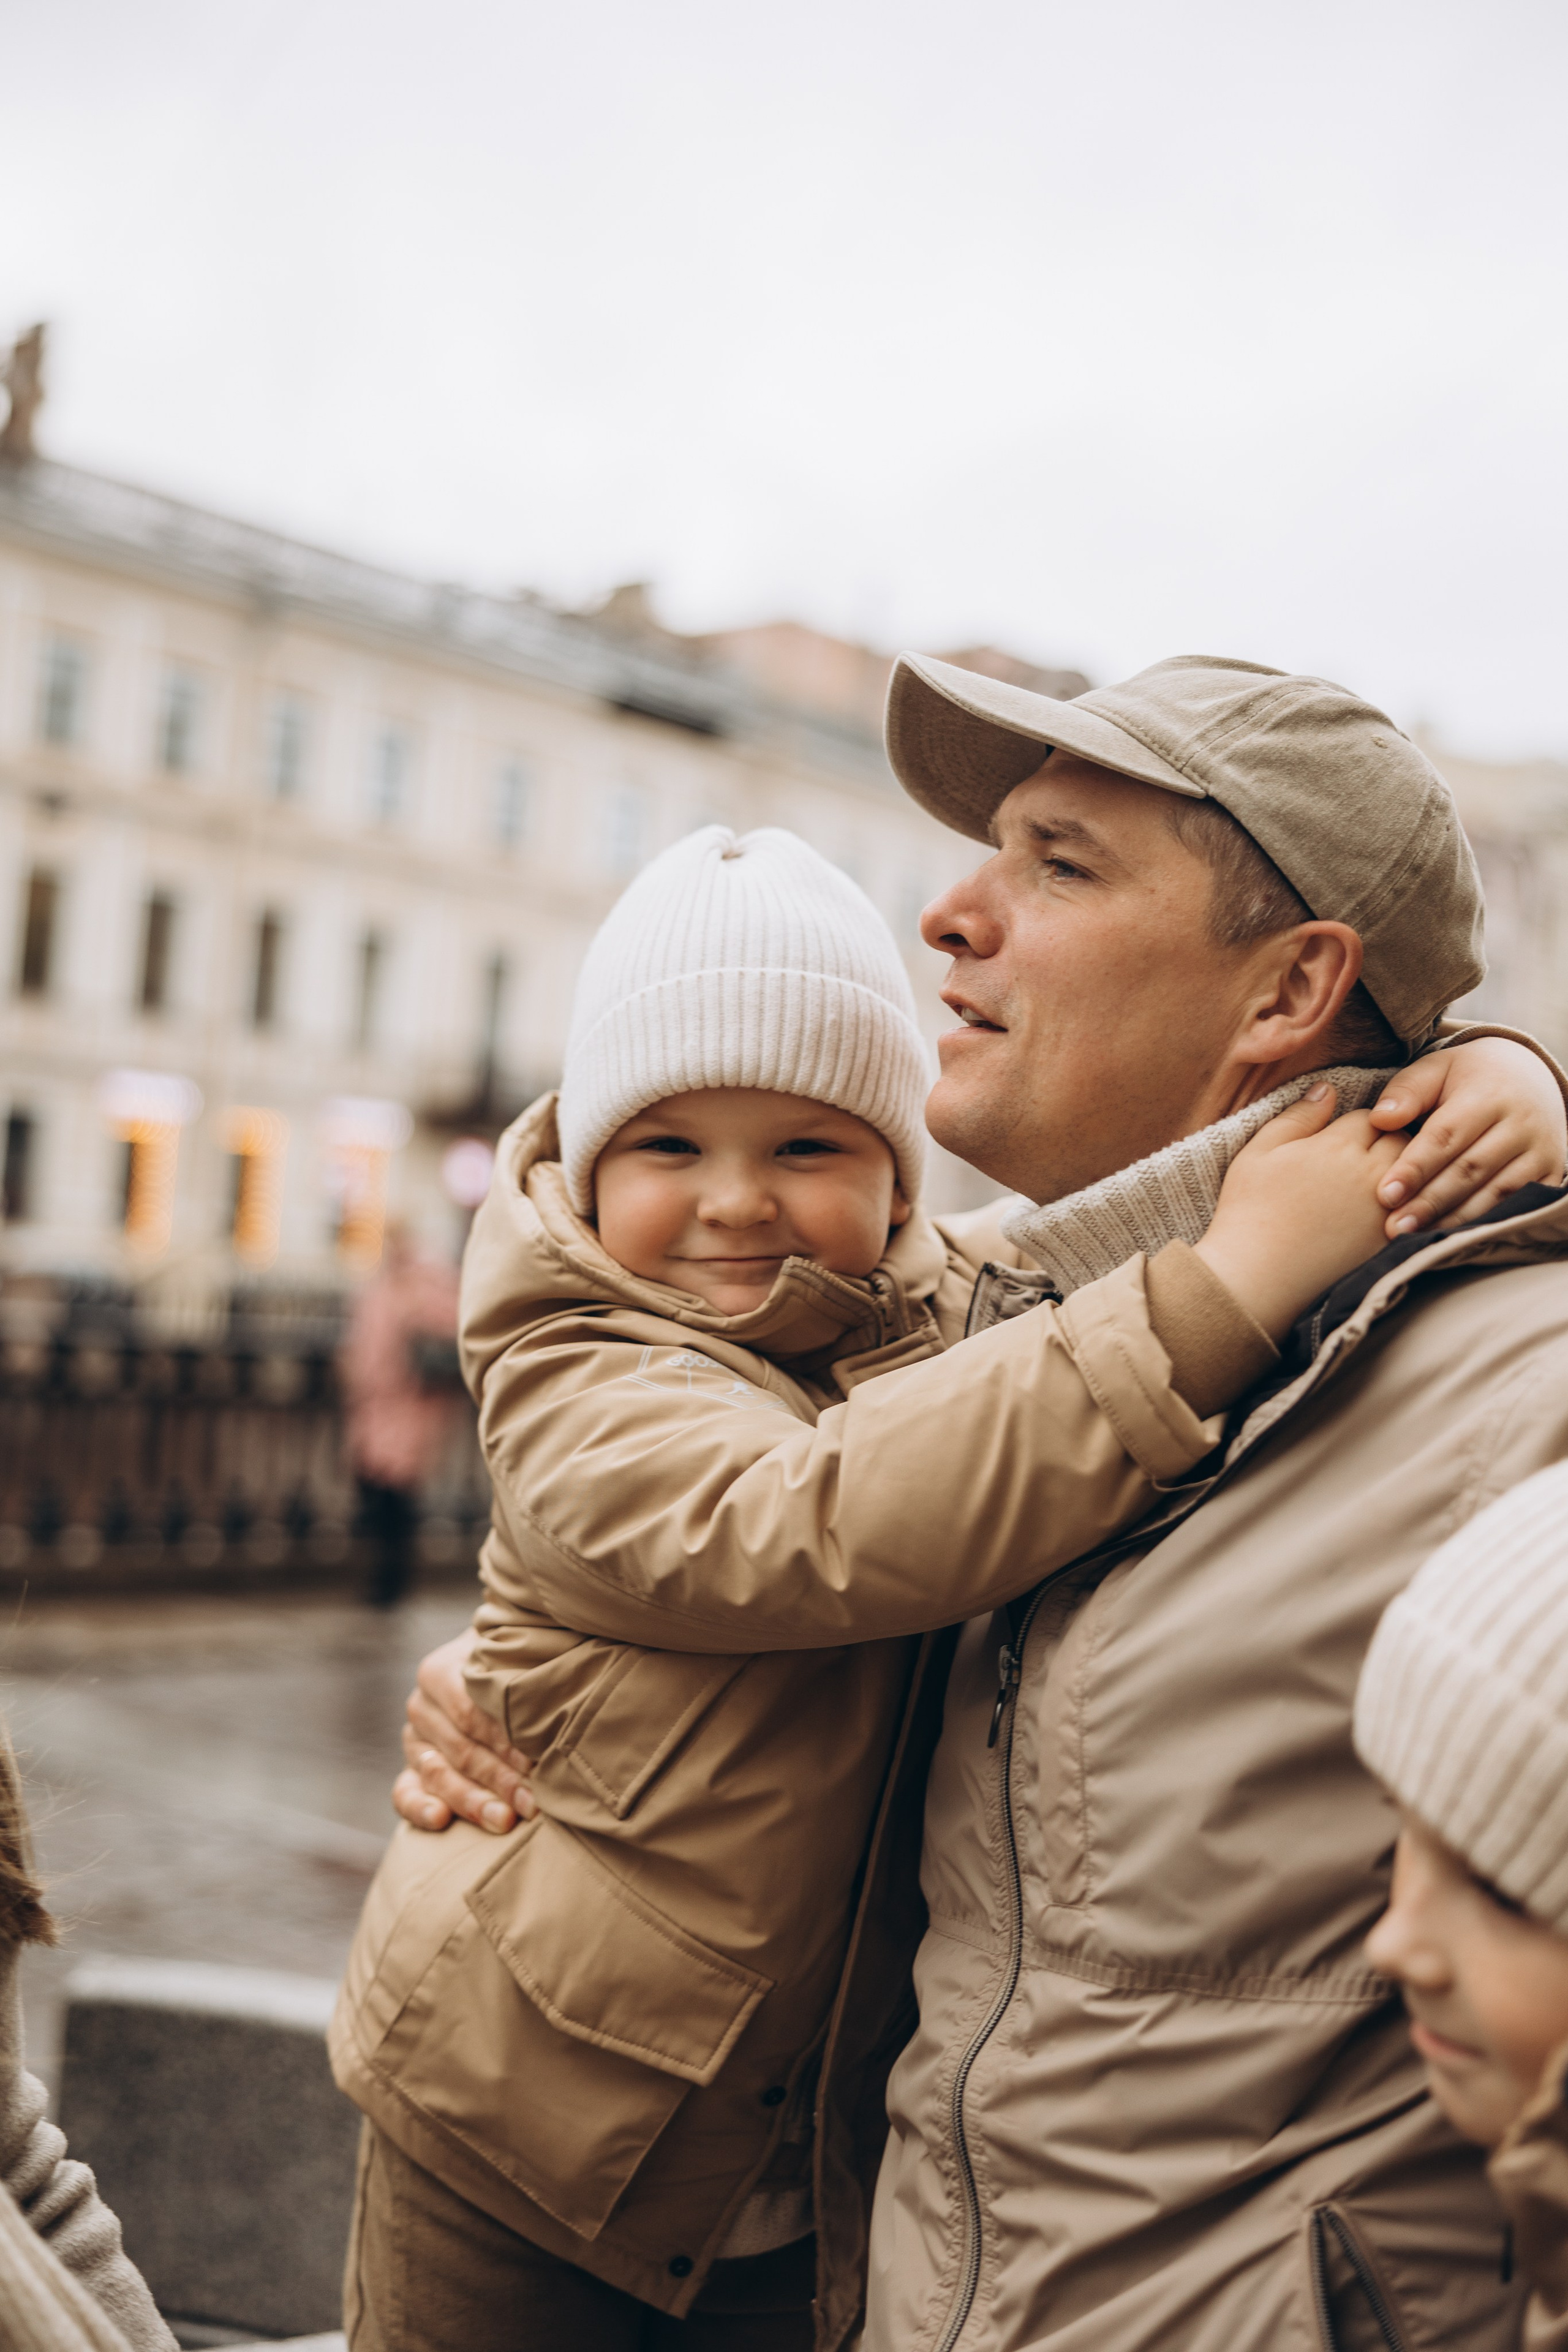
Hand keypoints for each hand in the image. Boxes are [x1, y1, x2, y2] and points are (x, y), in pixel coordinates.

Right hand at [391, 1628, 535, 1834]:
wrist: (494, 1677)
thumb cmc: (514, 1669)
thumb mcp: (515, 1664)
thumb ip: (522, 1680)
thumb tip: (552, 1707)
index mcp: (439, 1672)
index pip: (470, 1713)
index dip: (504, 1741)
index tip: (536, 1765)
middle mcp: (421, 1706)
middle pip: (460, 1748)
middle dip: (499, 1780)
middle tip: (532, 1804)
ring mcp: (413, 1741)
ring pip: (438, 1775)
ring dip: (473, 1801)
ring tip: (504, 1820)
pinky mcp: (410, 1773)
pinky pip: (404, 1794)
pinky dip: (420, 1809)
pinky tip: (440, 1820)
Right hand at [1196, 1087, 1403, 1339]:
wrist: (1257, 1278)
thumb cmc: (1250, 1211)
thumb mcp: (1260, 1152)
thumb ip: (1298, 1117)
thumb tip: (1327, 1089)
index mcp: (1338, 1145)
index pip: (1369, 1117)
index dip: (1358, 1123)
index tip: (1347, 1136)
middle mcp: (1370, 1173)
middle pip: (1401, 1141)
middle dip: (1389, 1142)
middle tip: (1370, 1154)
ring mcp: (1385, 1209)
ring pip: (1414, 1176)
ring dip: (1403, 1172)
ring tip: (1381, 1180)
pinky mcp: (1390, 1242)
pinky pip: (1415, 1212)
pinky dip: (1408, 1206)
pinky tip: (1389, 1212)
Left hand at [1369, 1037, 1567, 1235]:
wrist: (1531, 1076)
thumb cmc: (1470, 1077)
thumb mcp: (1438, 1069)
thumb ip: (1407, 1091)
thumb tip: (1380, 1120)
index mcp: (1489, 1093)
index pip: (1447, 1136)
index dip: (1415, 1167)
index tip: (1385, 1194)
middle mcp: (1521, 1123)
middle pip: (1470, 1170)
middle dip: (1429, 1202)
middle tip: (1394, 1227)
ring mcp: (1541, 1151)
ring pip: (1496, 1194)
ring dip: (1454, 1220)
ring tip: (1415, 1238)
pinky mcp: (1552, 1173)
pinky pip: (1518, 1205)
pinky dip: (1484, 1223)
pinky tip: (1453, 1237)